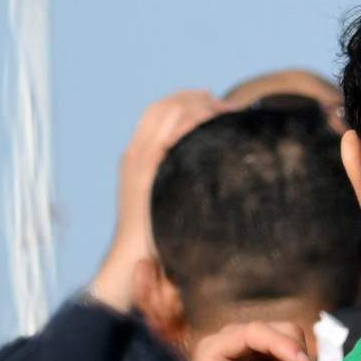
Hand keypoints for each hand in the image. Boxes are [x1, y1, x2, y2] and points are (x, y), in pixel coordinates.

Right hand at [89, 89, 223, 322]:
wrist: (132, 261)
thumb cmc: (158, 240)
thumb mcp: (171, 201)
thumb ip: (183, 182)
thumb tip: (211, 171)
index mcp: (138, 156)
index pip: (158, 111)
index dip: (185, 100)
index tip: (213, 100)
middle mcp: (134, 153)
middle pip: (163, 105)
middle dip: (196, 98)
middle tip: (227, 107)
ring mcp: (138, 160)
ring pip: (167, 112)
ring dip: (199, 107)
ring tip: (226, 114)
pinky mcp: (146, 171)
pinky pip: (168, 133)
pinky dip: (191, 122)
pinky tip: (212, 124)